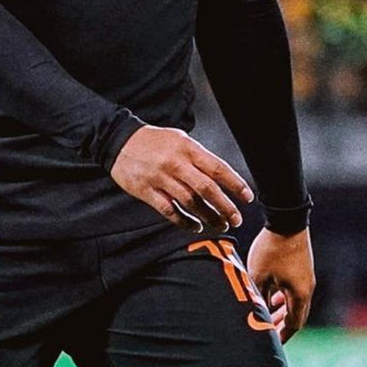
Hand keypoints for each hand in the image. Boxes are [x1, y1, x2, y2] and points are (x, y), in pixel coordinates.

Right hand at [110, 125, 253, 229]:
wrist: (119, 141)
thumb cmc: (155, 141)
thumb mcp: (180, 140)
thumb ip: (199, 158)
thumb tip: (222, 177)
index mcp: (188, 149)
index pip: (217, 169)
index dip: (235, 185)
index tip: (247, 198)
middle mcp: (176, 164)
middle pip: (206, 189)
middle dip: (225, 207)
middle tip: (236, 219)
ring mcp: (160, 178)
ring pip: (190, 203)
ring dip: (208, 217)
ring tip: (220, 224)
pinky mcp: (146, 191)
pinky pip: (170, 211)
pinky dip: (185, 222)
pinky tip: (196, 227)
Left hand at [247, 226, 314, 342]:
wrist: (287, 220)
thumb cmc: (272, 249)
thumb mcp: (258, 276)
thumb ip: (256, 297)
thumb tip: (252, 313)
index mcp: (300, 294)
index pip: (294, 324)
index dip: (283, 336)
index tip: (273, 345)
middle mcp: (307, 288)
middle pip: (296, 314)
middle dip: (282, 325)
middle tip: (269, 334)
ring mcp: (305, 277)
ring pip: (294, 301)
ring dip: (281, 310)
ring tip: (268, 315)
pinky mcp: (301, 267)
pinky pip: (293, 289)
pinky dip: (283, 296)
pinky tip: (272, 294)